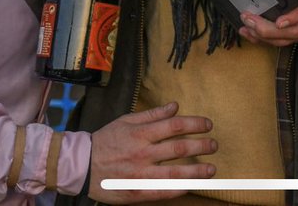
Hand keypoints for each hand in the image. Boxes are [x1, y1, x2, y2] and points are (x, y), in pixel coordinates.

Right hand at [87, 102, 216, 203]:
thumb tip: (175, 106)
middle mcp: (143, 153)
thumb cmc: (106, 140)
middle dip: (201, 146)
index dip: (195, 124)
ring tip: (211, 170)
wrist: (82, 165)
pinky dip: (179, 189)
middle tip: (214, 145)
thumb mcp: (126, 121)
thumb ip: (153, 114)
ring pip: (175, 173)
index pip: (175, 126)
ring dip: (197, 172)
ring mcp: (140, 174)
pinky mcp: (136, 191)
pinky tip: (191, 186)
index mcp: (141, 133)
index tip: (208, 125)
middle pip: (179, 148)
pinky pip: (163, 191)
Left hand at [238, 0, 297, 45]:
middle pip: (296, 31)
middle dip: (269, 29)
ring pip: (290, 39)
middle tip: (250, 18)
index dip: (296, 17)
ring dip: (265, 36)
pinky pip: (288, 41)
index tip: (280, 20)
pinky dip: (268, 40)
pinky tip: (253, 34)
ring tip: (246, 26)